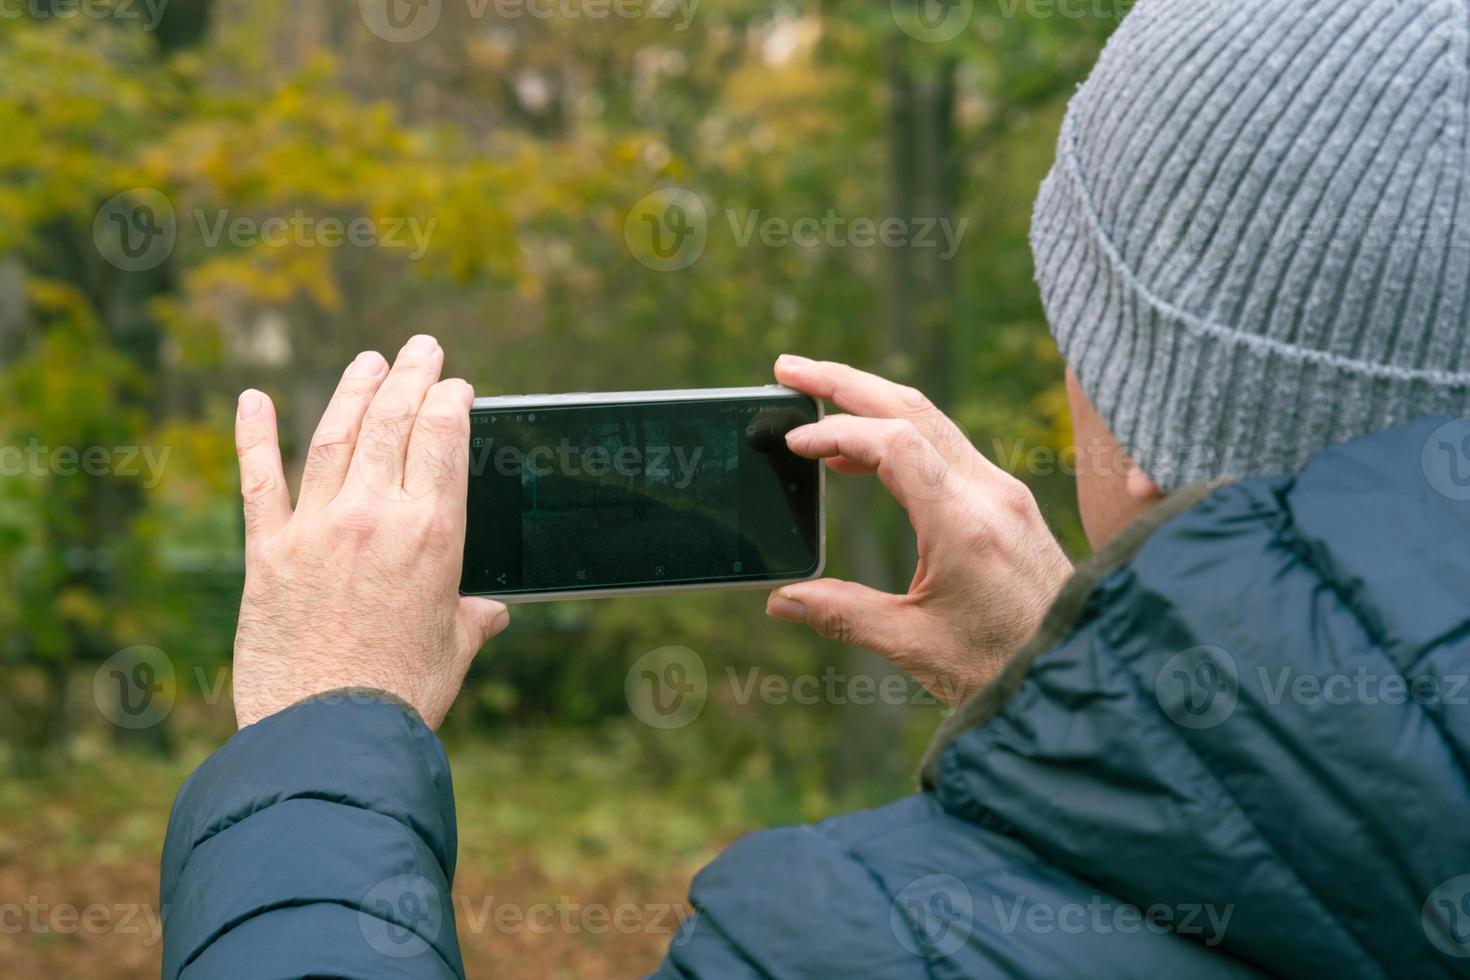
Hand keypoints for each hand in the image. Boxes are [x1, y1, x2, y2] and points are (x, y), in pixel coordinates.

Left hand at [230, 335, 508, 729]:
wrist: (327, 734)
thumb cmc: (402, 697)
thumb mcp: (453, 649)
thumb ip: (472, 617)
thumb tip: (491, 611)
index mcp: (432, 534)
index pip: (444, 439)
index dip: (451, 401)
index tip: (455, 386)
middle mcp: (374, 516)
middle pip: (394, 422)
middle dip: (412, 376)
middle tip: (421, 348)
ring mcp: (316, 528)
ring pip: (335, 436)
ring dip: (354, 391)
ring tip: (369, 361)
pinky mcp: (266, 553)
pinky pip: (258, 480)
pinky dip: (253, 436)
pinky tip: (252, 400)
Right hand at [766, 355, 1072, 705]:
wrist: (1078, 673)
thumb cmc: (1002, 667)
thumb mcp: (914, 645)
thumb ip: (843, 615)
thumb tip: (782, 601)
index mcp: (964, 524)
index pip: (893, 443)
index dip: (836, 432)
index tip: (793, 443)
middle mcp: (990, 493)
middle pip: (911, 408)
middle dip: (845, 382)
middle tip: (789, 369)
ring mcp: (1003, 492)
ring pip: (932, 420)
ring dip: (872, 400)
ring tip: (816, 399)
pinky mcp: (1008, 503)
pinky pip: (947, 448)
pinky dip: (899, 435)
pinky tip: (863, 457)